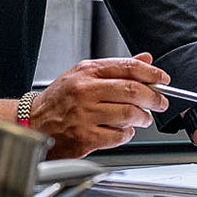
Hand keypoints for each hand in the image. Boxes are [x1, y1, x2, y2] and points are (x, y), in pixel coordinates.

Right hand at [29, 52, 167, 159]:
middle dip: (154, 98)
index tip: (163, 79)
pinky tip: (123, 131)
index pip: (128, 67)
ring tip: (142, 118)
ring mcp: (85, 115)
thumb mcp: (84, 75)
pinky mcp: (85, 137)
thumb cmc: (59, 100)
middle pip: (133, 91)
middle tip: (160, 102)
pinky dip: (127, 134)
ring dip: (142, 118)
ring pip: (129, 114)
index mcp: (87, 72)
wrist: (34, 123)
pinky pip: (119, 136)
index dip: (152, 73)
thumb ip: (115, 68)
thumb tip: (145, 58)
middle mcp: (86, 91)